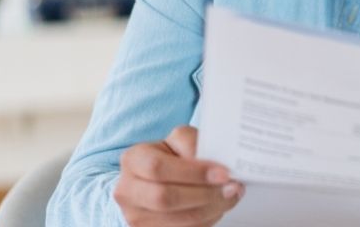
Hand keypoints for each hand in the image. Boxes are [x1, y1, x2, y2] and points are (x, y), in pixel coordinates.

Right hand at [114, 126, 243, 226]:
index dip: (193, 172)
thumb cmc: (172, 157)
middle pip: (165, 198)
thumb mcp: (180, 141)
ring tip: (230, 196)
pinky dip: (207, 220)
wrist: (156, 180)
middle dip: (205, 194)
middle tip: (231, 187)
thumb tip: (215, 163)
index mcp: (134, 160)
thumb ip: (193, 144)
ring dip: (212, 209)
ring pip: (178, 220)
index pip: (158, 167)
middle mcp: (128, 190)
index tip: (223, 173)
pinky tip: (218, 207)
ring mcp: (136, 216)